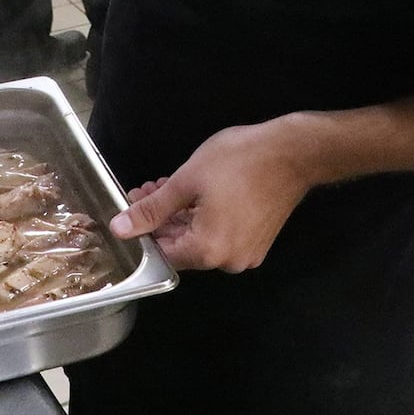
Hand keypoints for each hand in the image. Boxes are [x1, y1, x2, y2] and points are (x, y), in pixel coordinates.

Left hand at [109, 119, 315, 271]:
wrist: (293, 152)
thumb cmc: (239, 162)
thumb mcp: (186, 181)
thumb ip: (152, 209)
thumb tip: (120, 228)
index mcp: (208, 251)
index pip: (163, 253)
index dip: (144, 229)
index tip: (134, 204)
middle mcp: (228, 261)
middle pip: (182, 246)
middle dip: (161, 218)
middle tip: (147, 189)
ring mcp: (246, 253)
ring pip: (201, 239)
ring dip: (180, 215)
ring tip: (167, 185)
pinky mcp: (258, 240)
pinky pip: (221, 235)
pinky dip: (203, 217)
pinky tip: (192, 193)